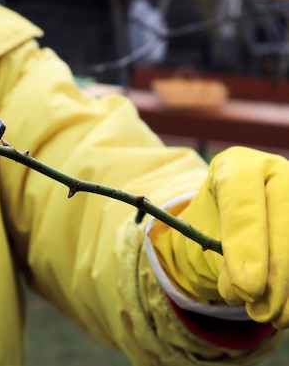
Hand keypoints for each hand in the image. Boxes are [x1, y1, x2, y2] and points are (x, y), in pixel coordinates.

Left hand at [150, 146, 288, 326]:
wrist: (233, 208)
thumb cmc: (214, 219)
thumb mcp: (204, 230)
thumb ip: (219, 256)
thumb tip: (243, 294)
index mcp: (236, 167)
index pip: (242, 205)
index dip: (246, 247)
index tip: (246, 288)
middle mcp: (275, 172)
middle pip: (283, 222)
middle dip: (276, 275)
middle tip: (260, 313)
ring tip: (273, 318)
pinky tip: (288, 308)